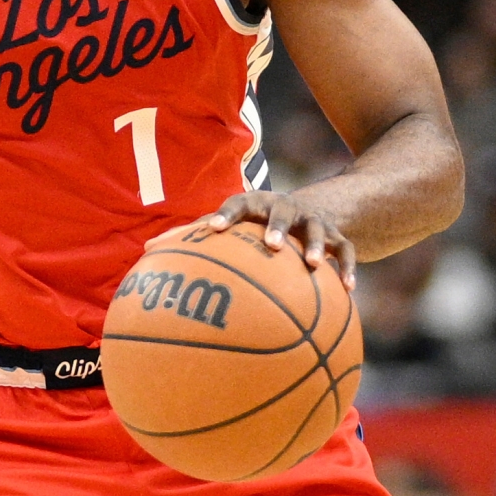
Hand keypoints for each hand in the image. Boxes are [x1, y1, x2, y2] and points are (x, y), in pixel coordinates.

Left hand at [158, 191, 357, 288]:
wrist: (313, 209)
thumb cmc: (257, 226)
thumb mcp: (231, 227)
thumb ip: (193, 238)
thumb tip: (145, 252)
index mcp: (255, 205)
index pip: (238, 203)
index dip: (226, 215)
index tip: (213, 229)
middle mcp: (285, 208)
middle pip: (281, 212)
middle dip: (276, 227)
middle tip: (271, 246)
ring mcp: (313, 222)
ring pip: (317, 230)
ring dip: (316, 246)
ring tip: (315, 266)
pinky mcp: (338, 236)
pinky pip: (347, 252)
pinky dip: (348, 269)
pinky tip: (349, 291)